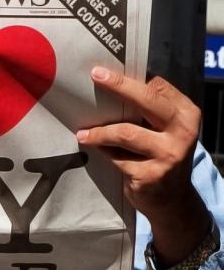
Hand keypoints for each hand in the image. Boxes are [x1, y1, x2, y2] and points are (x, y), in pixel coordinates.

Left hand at [76, 67, 208, 265]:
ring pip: (125, 133)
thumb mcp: (165, 131)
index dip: (130, 77)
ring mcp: (168, 154)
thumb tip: (110, 85)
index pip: (158, 87)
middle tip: (95, 75)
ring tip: (82, 133)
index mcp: (186, 114)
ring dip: (99, 132)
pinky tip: (92, 148)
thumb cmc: (161, 156)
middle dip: (119, 85)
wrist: (172, 201)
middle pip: (147, 101)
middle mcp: (182, 131)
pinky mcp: (149, 174)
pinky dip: (102, 151)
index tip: (104, 69)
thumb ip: (148, 112)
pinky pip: (116, 157)